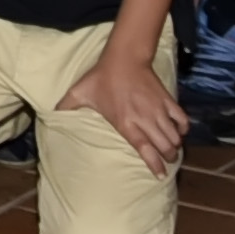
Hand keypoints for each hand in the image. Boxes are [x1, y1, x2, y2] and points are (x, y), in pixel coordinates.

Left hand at [57, 50, 187, 174]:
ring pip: (175, 136)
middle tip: (167, 160)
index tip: (161, 175)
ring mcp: (158, 110)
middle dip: (169, 157)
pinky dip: (183, 129)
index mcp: (125, 122)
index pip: (145, 149)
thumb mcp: (79, 93)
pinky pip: (183, 120)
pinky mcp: (168, 100)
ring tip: (172, 149)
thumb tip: (51, 116)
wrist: (123, 58)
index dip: (155, 164)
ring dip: (175, 145)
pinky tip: (179, 132)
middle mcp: (145, 119)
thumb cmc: (101, 77)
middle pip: (165, 146)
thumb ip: (66, 107)